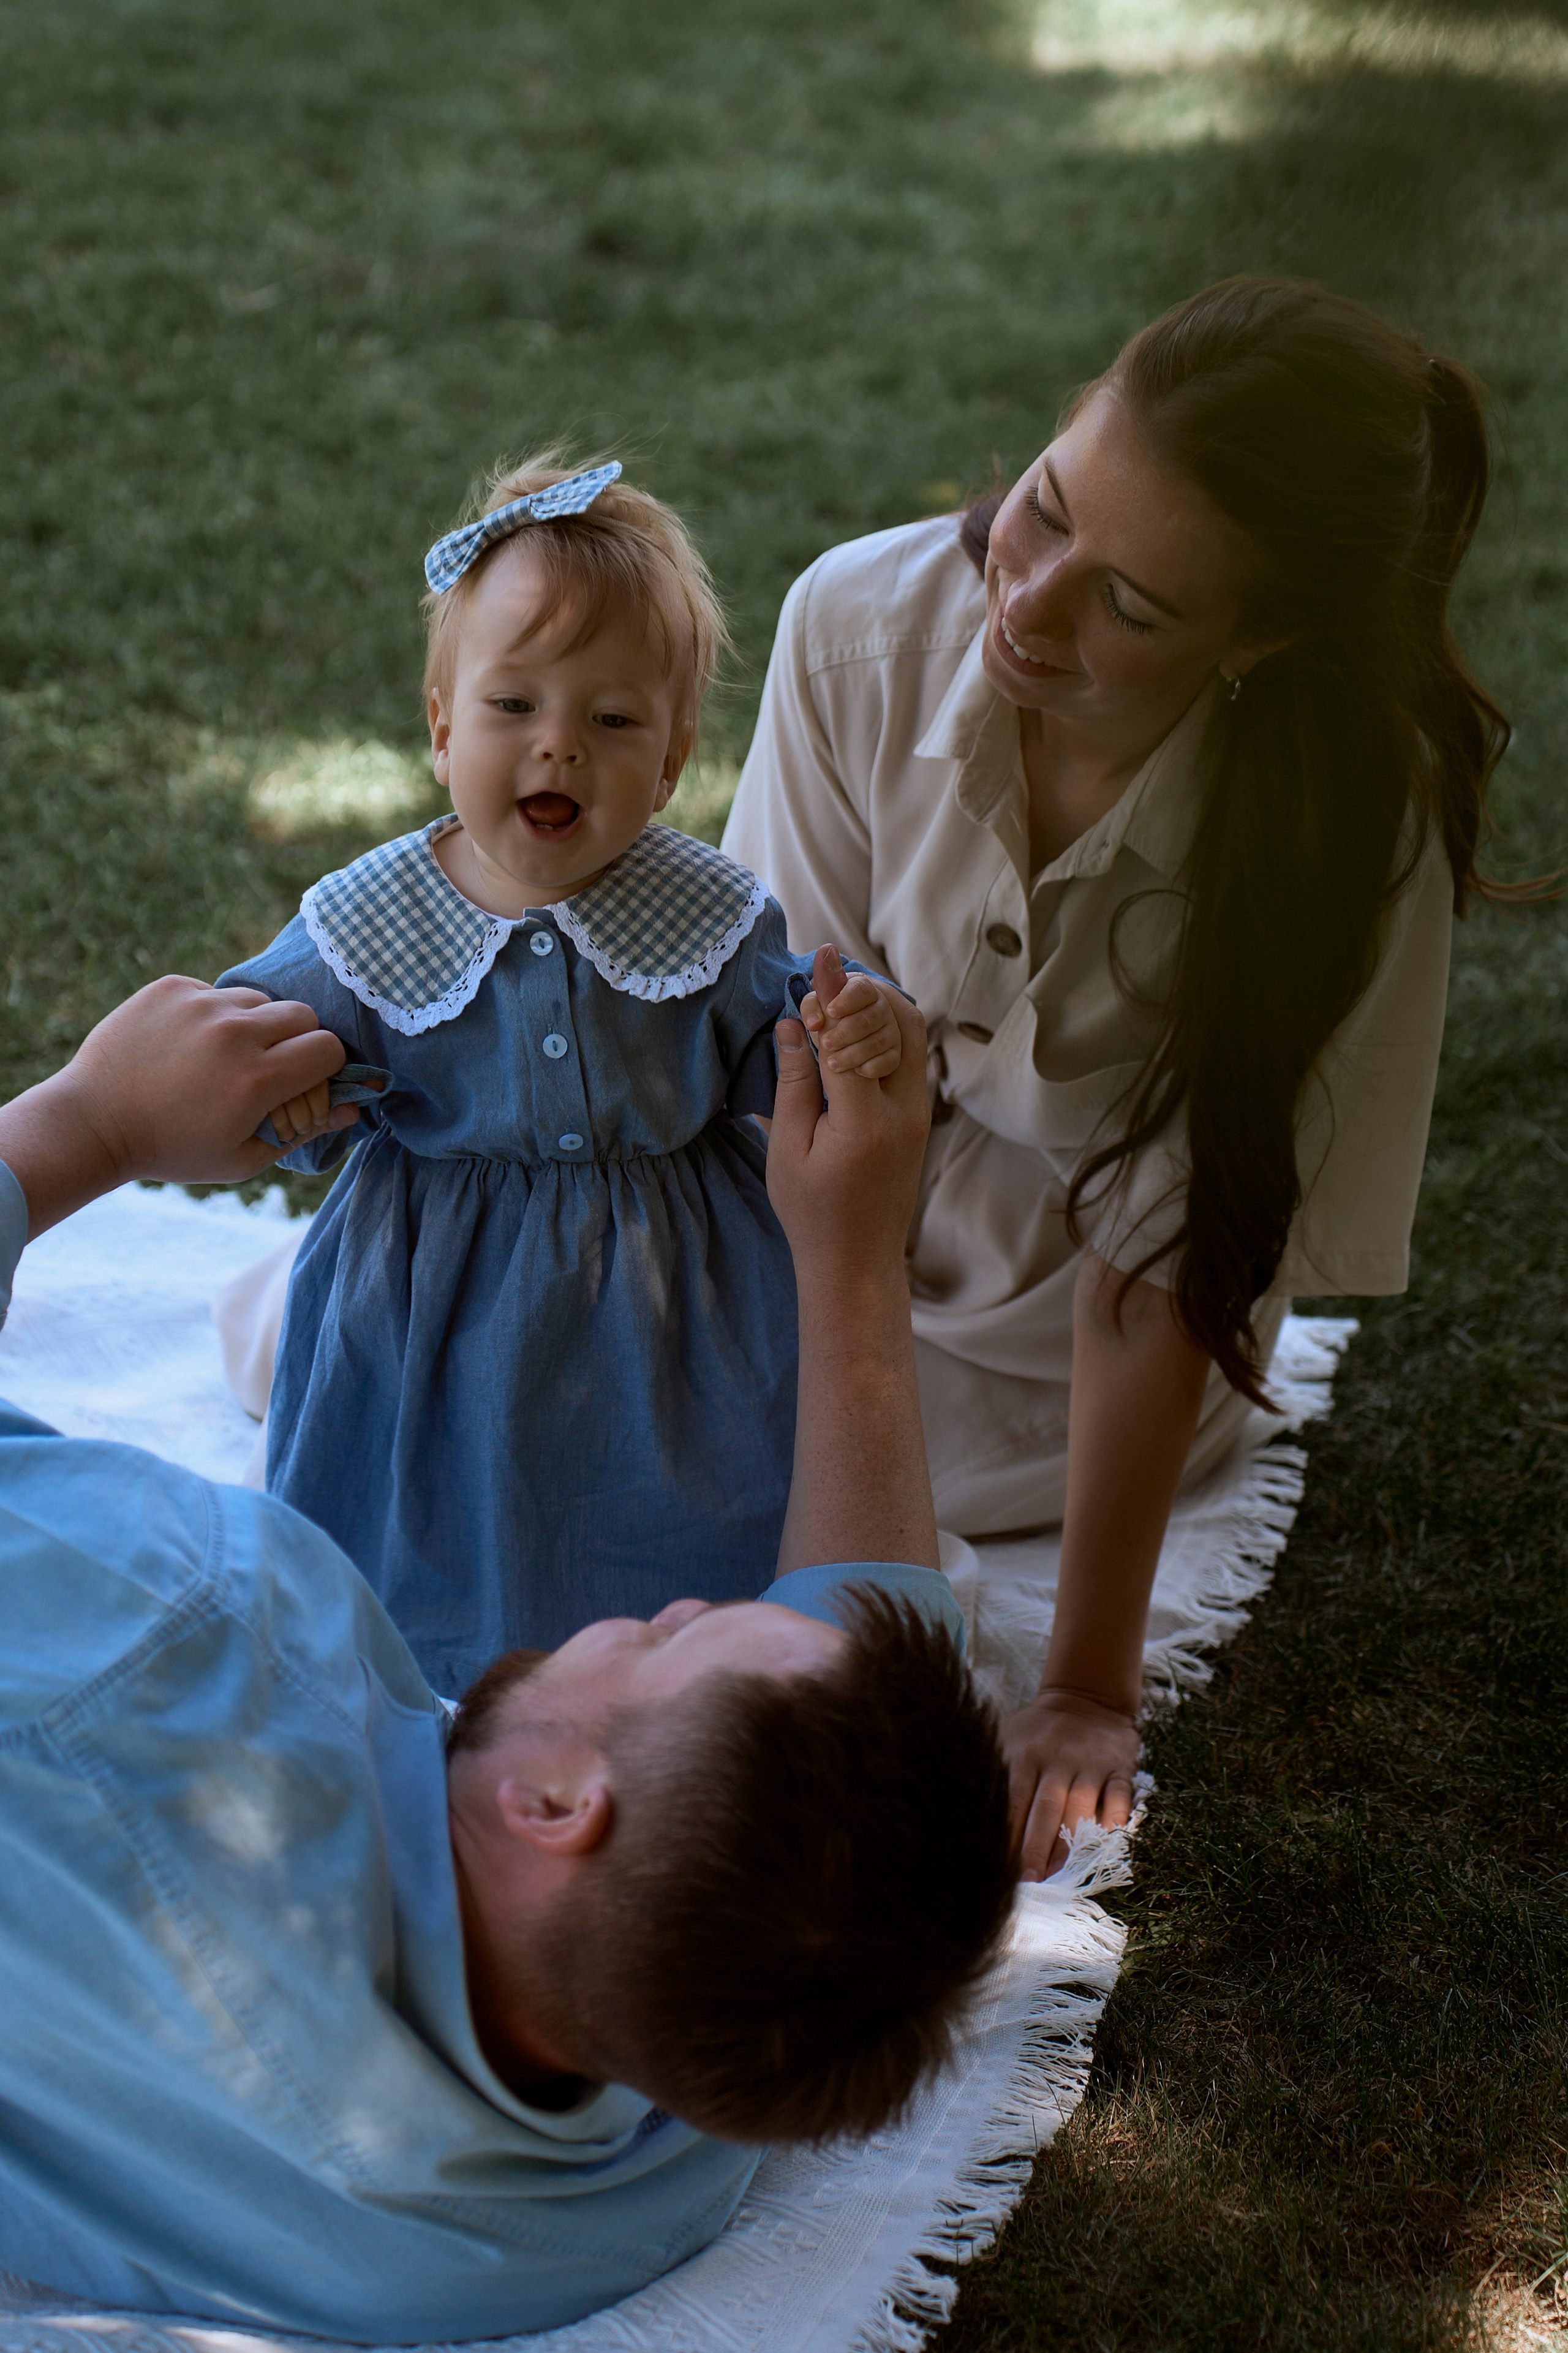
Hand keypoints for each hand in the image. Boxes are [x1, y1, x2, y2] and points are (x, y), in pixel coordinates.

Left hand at [0, 976, 351, 1237]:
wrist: (93, 1123)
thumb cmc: (173, 1149)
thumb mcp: (243, 1157)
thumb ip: (304, 1131)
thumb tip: (355, 1107)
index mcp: (256, 1080)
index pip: (328, 1048)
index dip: (324, 1067)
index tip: (304, 1081)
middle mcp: (233, 1034)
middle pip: (302, 1014)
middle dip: (296, 1040)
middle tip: (268, 1067)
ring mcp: (199, 1005)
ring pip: (258, 1000)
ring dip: (254, 1025)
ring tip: (222, 1057)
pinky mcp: (169, 988)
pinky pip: (214, 991)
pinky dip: (211, 1015)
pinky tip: (187, 1045)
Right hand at [765, 945, 927, 1285]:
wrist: (857, 1263)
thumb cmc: (812, 1214)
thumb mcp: (788, 1151)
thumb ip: (793, 1084)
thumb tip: (792, 1024)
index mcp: (863, 1124)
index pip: (850, 1038)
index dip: (832, 993)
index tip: (820, 957)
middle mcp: (904, 1112)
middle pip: (897, 1023)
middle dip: (861, 991)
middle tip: (824, 979)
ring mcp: (919, 1114)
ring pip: (913, 1035)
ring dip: (880, 1005)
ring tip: (840, 995)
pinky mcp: (922, 1117)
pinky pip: (911, 1056)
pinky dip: (888, 1029)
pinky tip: (855, 1025)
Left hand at [1000, 1686, 1140, 1880]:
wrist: (1085, 1699)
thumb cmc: (1036, 1733)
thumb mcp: (1005, 1738)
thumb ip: (986, 1770)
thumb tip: (955, 1812)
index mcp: (1024, 1755)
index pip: (1013, 1801)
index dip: (1007, 1836)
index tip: (998, 1869)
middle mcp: (1057, 1760)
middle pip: (1045, 1810)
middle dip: (1036, 1849)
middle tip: (1029, 1884)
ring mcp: (1090, 1764)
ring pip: (1080, 1809)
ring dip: (1070, 1846)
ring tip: (1060, 1878)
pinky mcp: (1119, 1768)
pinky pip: (1118, 1796)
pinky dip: (1114, 1818)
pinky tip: (1105, 1841)